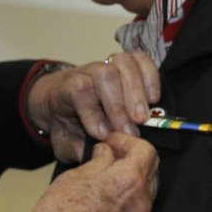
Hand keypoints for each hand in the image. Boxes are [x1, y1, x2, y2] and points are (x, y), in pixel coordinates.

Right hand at [14, 132, 158, 211]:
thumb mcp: (76, 175)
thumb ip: (99, 160)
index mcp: (130, 180)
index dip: (127, 140)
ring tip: (105, 174)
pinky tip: (106, 194)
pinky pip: (137, 207)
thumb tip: (107, 153)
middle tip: (109, 153)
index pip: (146, 149)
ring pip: (145, 188)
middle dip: (132, 156)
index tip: (111, 141)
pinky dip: (127, 195)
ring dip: (131, 176)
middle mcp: (141, 201)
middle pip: (151, 168)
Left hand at [25, 51, 159, 162]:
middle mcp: (85, 72)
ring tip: (142, 118)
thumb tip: (98, 153)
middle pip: (105, 75)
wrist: (58, 102)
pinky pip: (139, 58)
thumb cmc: (63, 122)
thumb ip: (75, 147)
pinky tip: (153, 99)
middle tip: (129, 131)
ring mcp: (105, 64)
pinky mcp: (123, 65)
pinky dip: (150, 76)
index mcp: (64, 89)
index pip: (79, 89)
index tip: (104, 134)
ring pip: (123, 63)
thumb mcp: (62, 141)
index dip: (93, 112)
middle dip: (120, 106)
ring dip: (137, 92)